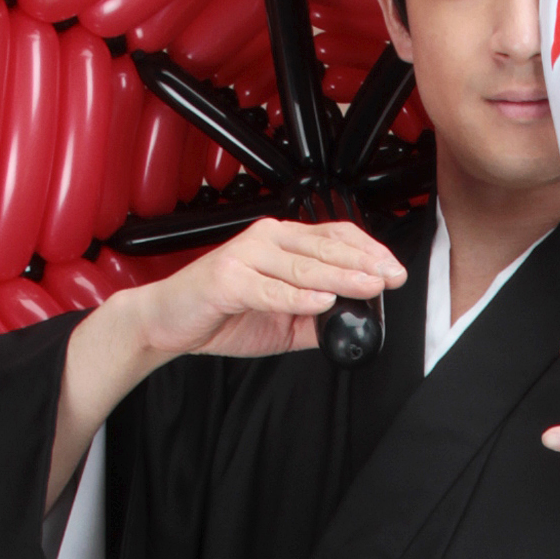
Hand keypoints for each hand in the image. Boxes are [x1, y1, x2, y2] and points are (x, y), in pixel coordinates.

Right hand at [49, 218, 405, 500]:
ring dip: (340, 276)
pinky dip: (298, 295)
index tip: (392, 270)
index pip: (333, 236)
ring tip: (368, 286)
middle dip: (363, 263)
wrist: (167, 322)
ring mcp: (245, 256)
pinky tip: (323, 300)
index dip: (366, 249)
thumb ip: (313, 317)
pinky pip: (270, 288)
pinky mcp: (228, 279)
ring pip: (303, 265)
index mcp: (279, 242)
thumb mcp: (279, 319)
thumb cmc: (219, 313)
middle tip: (390, 277)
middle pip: (324, 246)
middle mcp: (265, 240)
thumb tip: (352, 323)